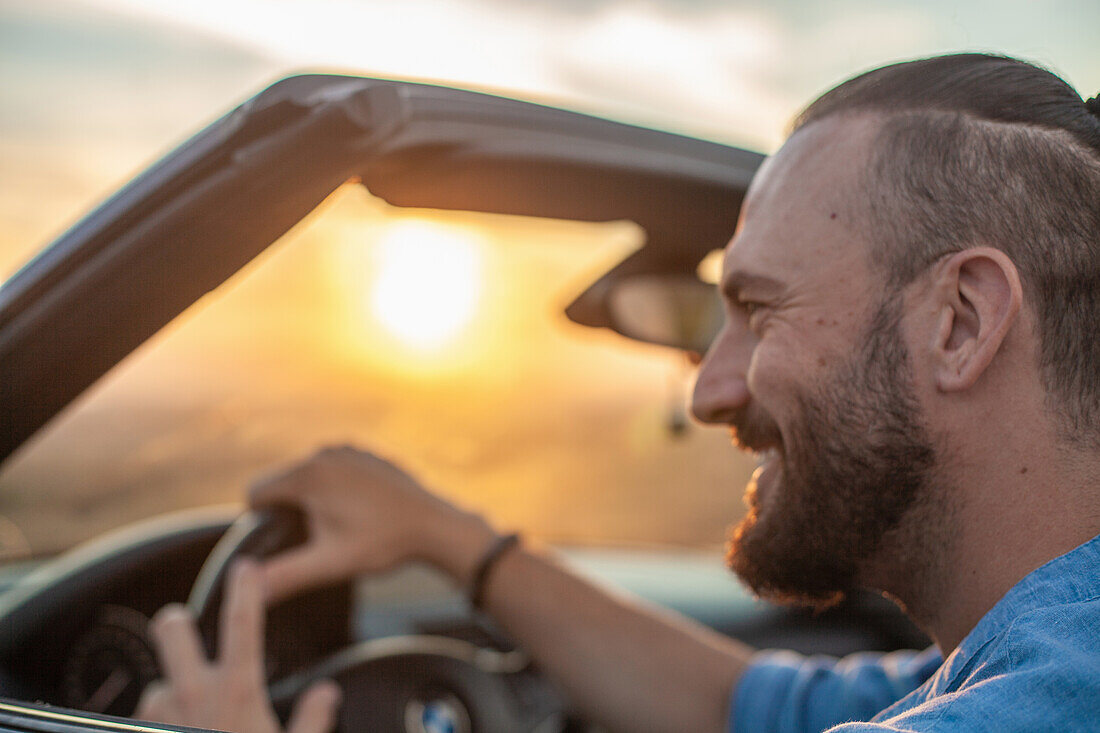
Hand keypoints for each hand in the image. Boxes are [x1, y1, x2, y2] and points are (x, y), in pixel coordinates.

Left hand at [136, 559, 340, 732]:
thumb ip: (313, 718)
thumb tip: (327, 694)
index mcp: (238, 691)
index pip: (243, 622)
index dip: (245, 588)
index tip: (246, 568)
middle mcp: (194, 695)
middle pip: (172, 630)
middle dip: (176, 624)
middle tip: (184, 628)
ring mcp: (162, 718)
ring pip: (155, 683)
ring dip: (168, 693)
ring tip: (186, 714)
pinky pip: (141, 721)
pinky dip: (155, 725)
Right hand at [249, 446, 494, 602]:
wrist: (435, 527)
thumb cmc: (384, 543)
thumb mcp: (329, 564)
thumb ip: (284, 577)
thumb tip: (248, 591)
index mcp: (309, 474)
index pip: (256, 491)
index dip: (262, 520)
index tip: (291, 539)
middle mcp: (326, 453)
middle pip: (283, 483)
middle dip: (291, 511)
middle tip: (322, 537)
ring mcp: (349, 450)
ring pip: (309, 476)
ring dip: (314, 500)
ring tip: (343, 526)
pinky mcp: (367, 455)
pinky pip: (335, 471)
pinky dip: (337, 490)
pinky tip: (360, 514)